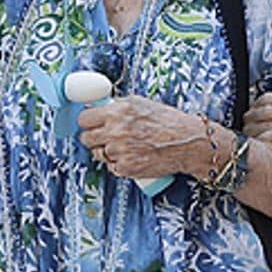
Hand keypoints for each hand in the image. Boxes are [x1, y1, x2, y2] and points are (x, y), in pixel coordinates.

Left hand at [77, 95, 200, 179]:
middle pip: (86, 138)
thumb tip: (98, 109)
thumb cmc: (168, 121)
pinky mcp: (125, 168)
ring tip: (123, 147)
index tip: (91, 124)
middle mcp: (115, 131)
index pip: (84, 119)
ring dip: (106, 151)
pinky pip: (110, 166)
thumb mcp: (140, 104)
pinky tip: (131, 156)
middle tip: (104, 137)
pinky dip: (118, 163)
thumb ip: (116, 107)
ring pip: (97, 154)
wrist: (188, 142)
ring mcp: (119, 151)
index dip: (88, 122)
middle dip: (93, 138)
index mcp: (117, 112)